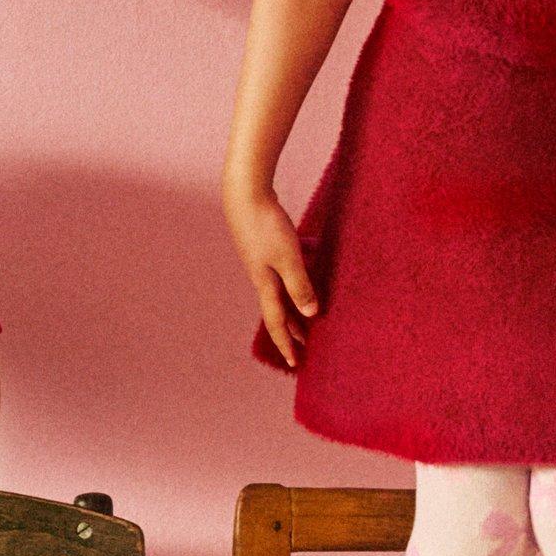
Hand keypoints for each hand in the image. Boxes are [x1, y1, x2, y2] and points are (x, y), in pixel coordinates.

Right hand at [225, 184, 320, 365]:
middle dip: (292, 327)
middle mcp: (262, 275)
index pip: (277, 321)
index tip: (295, 362)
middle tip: (305, 343)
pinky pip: (285, 266)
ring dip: (296, 300)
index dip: (286, 343)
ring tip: (309, 310)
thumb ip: (300, 285)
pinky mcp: (265, 243)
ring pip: (281, 287)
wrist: (244, 193)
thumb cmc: (266, 225)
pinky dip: (298, 270)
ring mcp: (262, 259)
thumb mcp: (288, 258)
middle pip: (279, 308)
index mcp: (265, 284)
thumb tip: (310, 312)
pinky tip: (311, 257)